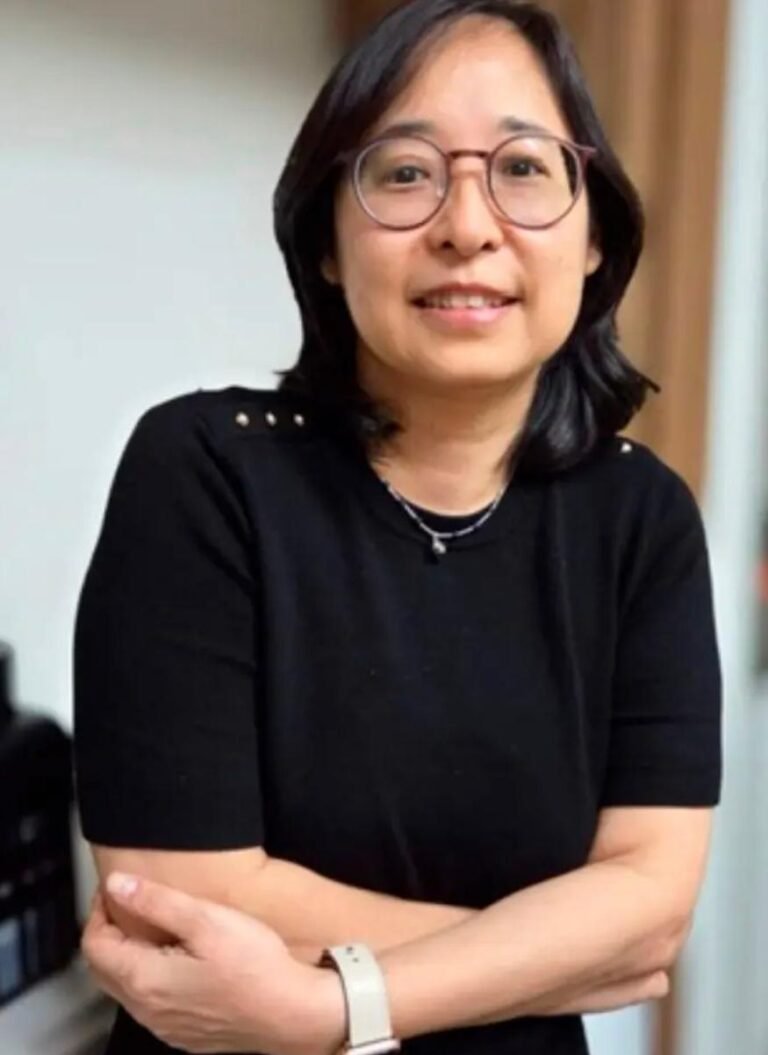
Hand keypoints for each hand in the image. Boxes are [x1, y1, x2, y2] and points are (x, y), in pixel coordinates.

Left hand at [82, 873, 345, 1054]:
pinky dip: (149, 976)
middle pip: (103, 969)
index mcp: (146, 980)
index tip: (114, 888)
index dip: (98, 911)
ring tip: (152, 925)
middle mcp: (148, 1010)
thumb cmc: (256, 966)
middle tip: (126, 902)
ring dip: (128, 955)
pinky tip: (176, 958)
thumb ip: (157, 901)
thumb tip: (117, 885)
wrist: (293, 1013)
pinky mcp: (185, 1033)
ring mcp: (166, 1026)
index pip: (95, 945)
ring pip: (126, 988)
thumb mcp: (206, 919)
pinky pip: (151, 1003)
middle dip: (108, 932)